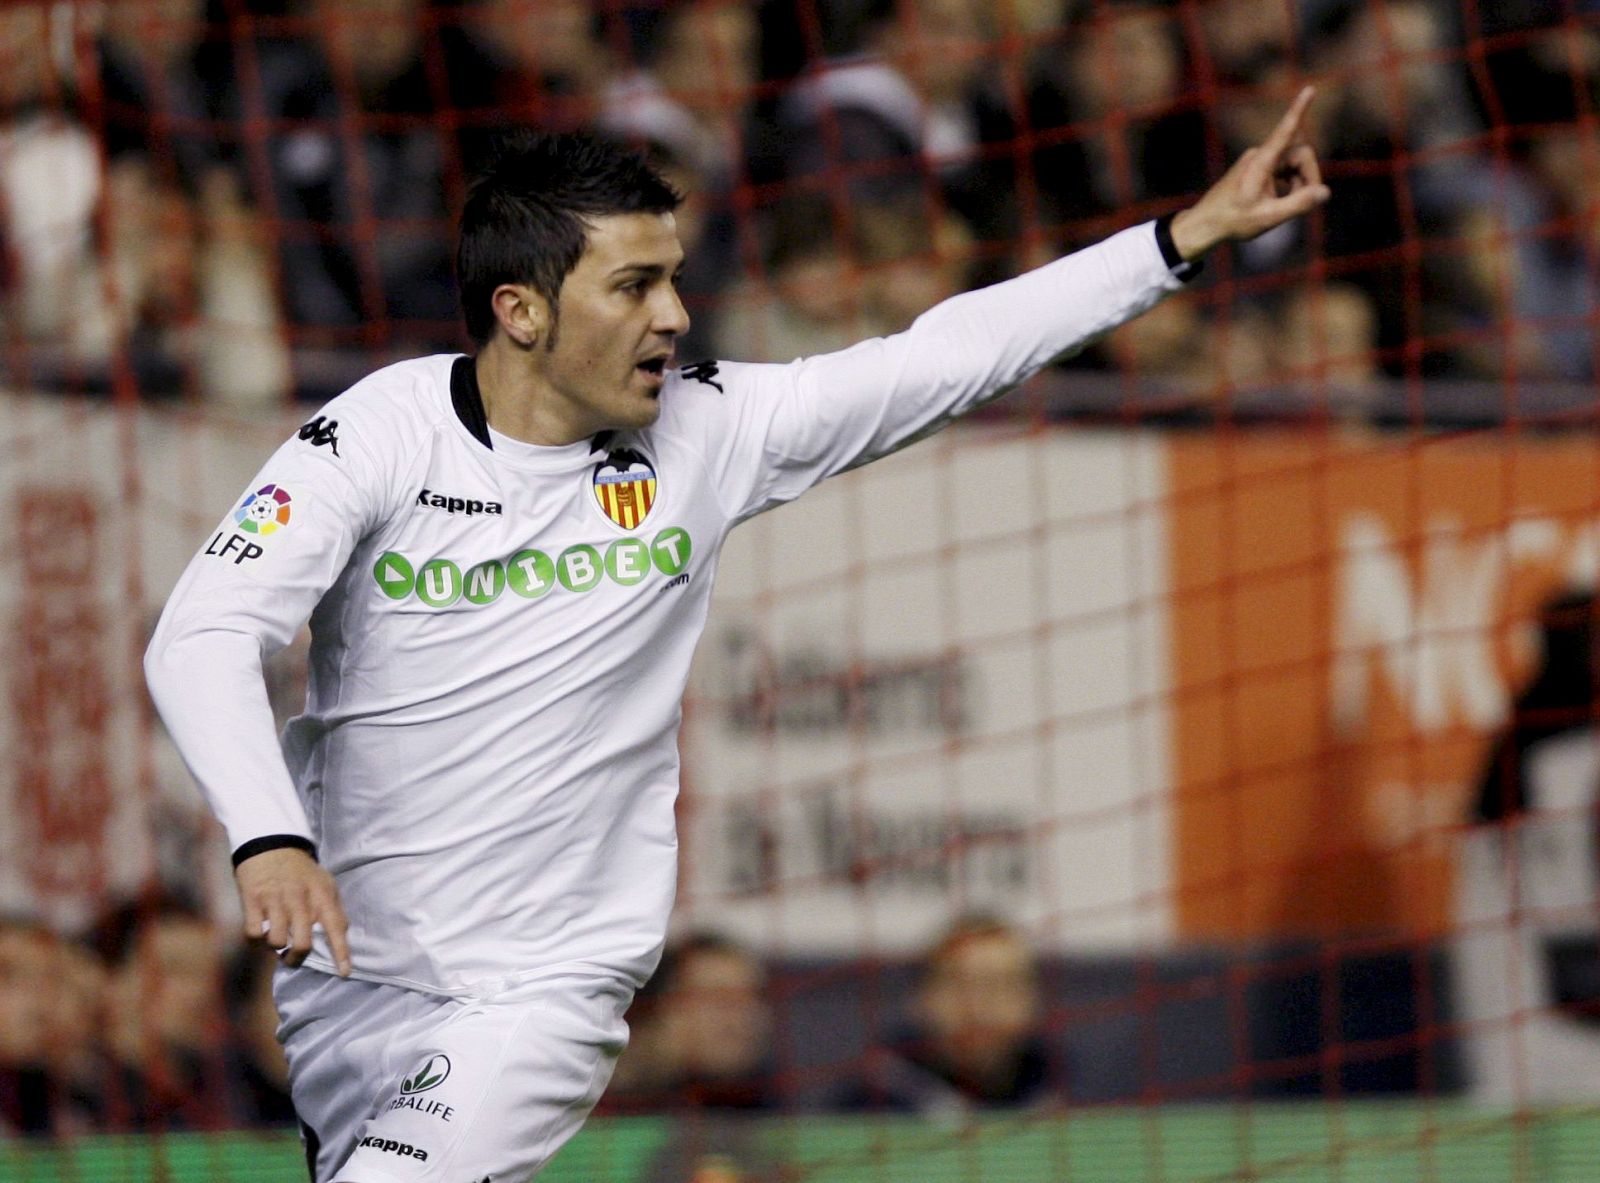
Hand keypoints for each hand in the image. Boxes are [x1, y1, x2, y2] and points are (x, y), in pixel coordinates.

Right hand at [235, 847, 352, 975]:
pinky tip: (260, 931)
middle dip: (297, 958)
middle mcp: (300, 899)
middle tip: (291, 957)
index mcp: (322, 895)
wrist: (271, 845)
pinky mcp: (253, 900)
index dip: (341, 952)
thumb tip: (343, 934)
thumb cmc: (302, 872)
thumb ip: (334, 909)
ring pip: (277, 941)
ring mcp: (275, 899)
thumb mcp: (325, 884)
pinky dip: (257, 939)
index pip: (336, 927)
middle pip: (303, 943)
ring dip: (275, 947)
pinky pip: (254, 933)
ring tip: (276, 939)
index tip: (345, 973)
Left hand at [1170, 85, 1330, 261]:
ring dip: (1299, 183)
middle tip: (1307, 203)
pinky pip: (1283, 169)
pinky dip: (1289, 184)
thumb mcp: (1269, 216)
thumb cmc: (1233, 221)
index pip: (1285, 131)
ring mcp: (1258, 160)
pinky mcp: (1257, 168)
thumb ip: (1299, 203)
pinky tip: (1282, 202)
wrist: (1205, 224)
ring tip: (1289, 207)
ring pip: (1293, 163)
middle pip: (1300, 154)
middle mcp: (1260, 154)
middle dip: (1308, 176)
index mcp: (1261, 162)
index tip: (1309, 89)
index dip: (1299, 111)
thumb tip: (1326, 192)